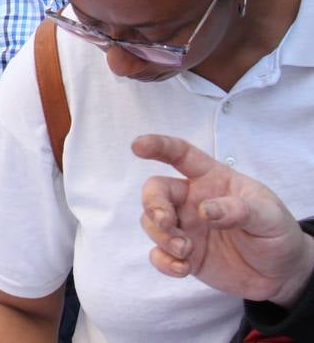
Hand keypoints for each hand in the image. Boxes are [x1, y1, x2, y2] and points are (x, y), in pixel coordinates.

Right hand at [134, 134, 313, 308]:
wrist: (282, 273)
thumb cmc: (276, 232)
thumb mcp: (270, 216)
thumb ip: (240, 210)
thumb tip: (204, 210)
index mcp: (212, 180)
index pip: (181, 155)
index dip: (158, 146)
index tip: (138, 147)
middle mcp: (192, 199)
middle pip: (156, 190)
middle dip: (153, 203)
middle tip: (166, 221)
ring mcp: (186, 227)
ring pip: (151, 222)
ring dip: (162, 236)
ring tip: (185, 250)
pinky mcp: (184, 255)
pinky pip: (159, 254)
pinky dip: (164, 261)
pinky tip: (182, 268)